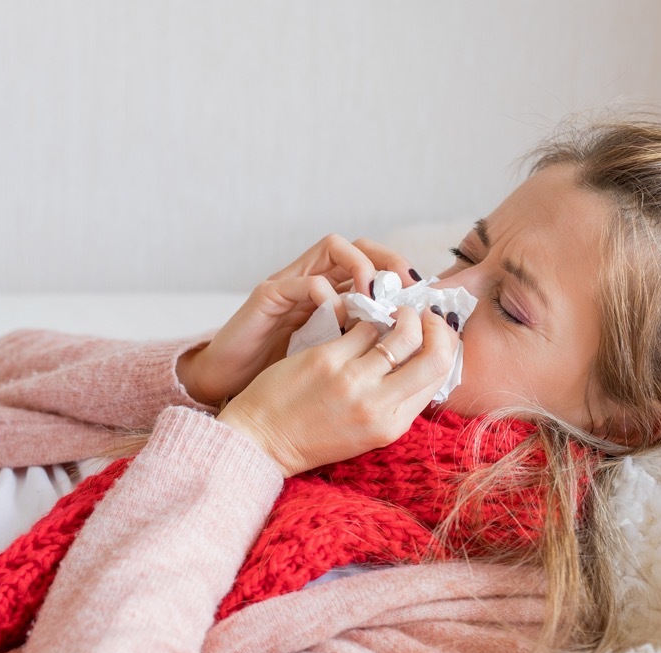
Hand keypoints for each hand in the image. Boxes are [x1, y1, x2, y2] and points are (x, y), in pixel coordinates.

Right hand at [177, 235, 420, 404]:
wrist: (237, 397)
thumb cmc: (288, 386)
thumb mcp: (337, 362)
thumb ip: (367, 346)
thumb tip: (415, 351)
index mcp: (333, 299)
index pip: (375, 267)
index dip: (402, 276)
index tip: (424, 300)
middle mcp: (313, 283)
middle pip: (359, 247)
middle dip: (389, 261)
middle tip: (409, 287)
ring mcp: (290, 284)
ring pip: (333, 249)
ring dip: (362, 267)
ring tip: (377, 296)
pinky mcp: (268, 296)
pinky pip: (303, 281)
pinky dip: (326, 295)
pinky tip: (339, 319)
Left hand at [216, 306, 456, 475]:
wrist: (263, 441)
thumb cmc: (313, 436)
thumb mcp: (366, 431)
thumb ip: (396, 401)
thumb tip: (422, 359)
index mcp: (392, 425)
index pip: (439, 376)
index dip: (444, 345)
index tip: (435, 331)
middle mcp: (377, 405)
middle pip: (434, 354)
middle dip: (434, 326)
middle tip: (422, 315)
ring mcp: (352, 380)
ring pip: (400, 332)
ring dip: (401, 314)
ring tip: (391, 310)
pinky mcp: (326, 359)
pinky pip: (361, 325)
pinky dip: (364, 316)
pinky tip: (356, 317)